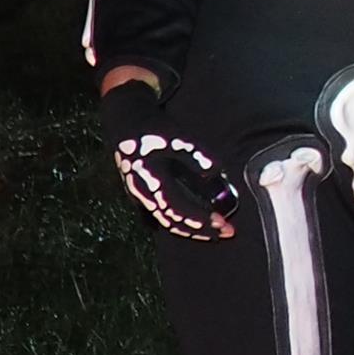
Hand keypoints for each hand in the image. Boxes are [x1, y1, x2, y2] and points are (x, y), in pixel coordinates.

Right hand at [101, 71, 237, 240]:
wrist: (126, 121)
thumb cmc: (152, 128)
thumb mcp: (176, 136)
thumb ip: (196, 153)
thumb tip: (215, 171)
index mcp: (151, 182)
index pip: (177, 210)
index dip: (200, 220)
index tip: (223, 225)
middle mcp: (143, 194)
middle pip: (173, 221)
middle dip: (201, 230)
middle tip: (227, 233)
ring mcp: (140, 195)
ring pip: (166, 221)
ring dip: (191, 228)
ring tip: (215, 232)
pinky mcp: (142, 193)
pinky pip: (158, 214)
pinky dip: (176, 222)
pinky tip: (189, 228)